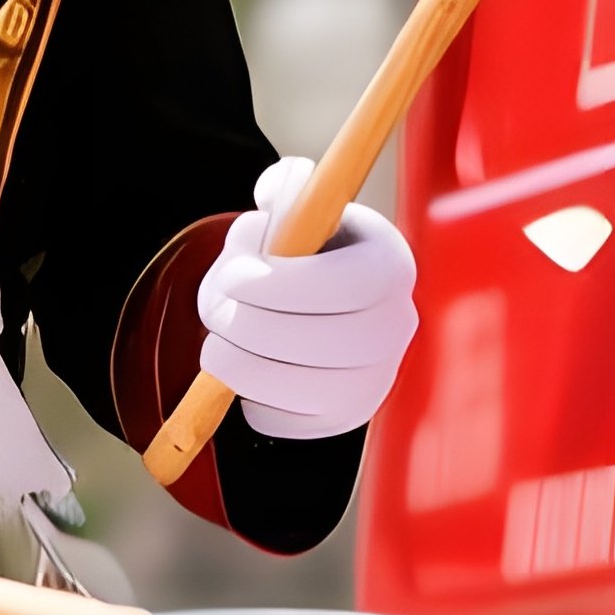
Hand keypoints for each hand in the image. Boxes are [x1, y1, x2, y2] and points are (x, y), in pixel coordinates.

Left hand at [196, 157, 417, 439]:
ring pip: (311, 390)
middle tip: (219, 316)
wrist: (300, 299)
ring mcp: (376, 376)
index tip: (235, 278)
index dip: (287, 286)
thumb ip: (283, 192)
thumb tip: (276, 196)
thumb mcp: (289, 209)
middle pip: (338, 344)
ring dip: (246, 366)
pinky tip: (247, 366)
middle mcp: (395, 323)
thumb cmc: (292, 249)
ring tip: (219, 341)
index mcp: (388, 262)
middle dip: (260, 330)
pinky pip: (292, 422)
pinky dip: (254, 398)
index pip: (353, 285)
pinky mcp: (344, 417)